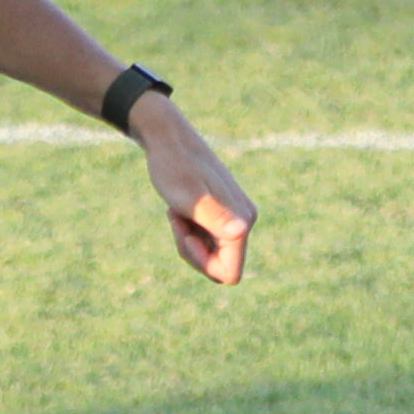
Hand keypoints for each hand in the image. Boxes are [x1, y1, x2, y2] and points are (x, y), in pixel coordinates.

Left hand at [130, 101, 255, 285]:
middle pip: (219, 266)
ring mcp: (235, 217)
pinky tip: (180, 206)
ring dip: (187, 237)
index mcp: (241, 221)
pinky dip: (188, 229)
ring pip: (210, 253)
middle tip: (179, 216)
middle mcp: (245, 220)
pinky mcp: (224, 213)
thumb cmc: (173, 166)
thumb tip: (241, 229)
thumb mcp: (188, 195)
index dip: (202, 264)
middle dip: (192, 250)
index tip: (185, 235)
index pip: (229, 274)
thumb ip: (214, 214)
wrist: (168, 139)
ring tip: (178, 209)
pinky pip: (205, 240)